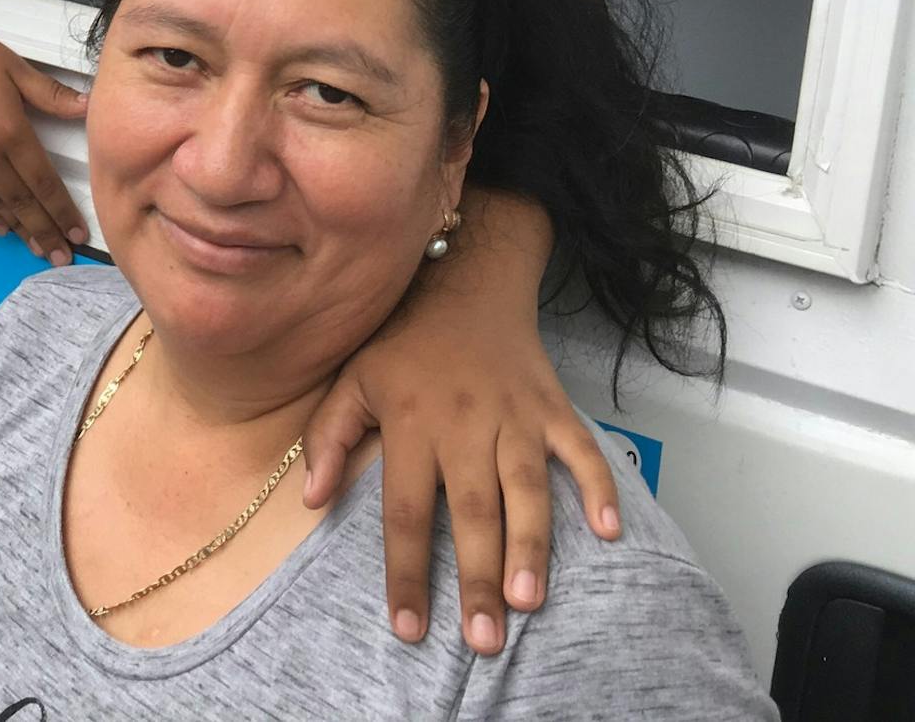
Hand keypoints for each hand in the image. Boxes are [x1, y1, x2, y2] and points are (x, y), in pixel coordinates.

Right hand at [0, 17, 89, 262]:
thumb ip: (51, 94)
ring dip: (20, 230)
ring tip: (38, 249)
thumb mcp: (15, 68)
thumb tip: (88, 107)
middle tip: (62, 257)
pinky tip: (1, 228)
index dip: (62, 211)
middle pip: (22, 204)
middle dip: (45, 232)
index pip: (43, 182)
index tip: (77, 233)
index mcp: (10, 131)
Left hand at [300, 194, 622, 655]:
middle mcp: (463, 425)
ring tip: (528, 601)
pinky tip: (608, 531)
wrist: (463, 279)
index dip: (406, 572)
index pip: (404, 513)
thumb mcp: (350, 379)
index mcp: (410, 425)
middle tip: (483, 640)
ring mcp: (513, 416)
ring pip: (526, 489)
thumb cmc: (401, 339)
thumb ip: (329, 438)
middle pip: (471, 512)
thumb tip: (312, 499)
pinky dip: (599, 486)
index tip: (410, 627)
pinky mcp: (551, 406)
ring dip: (530, 546)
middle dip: (476, 578)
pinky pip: (580, 449)